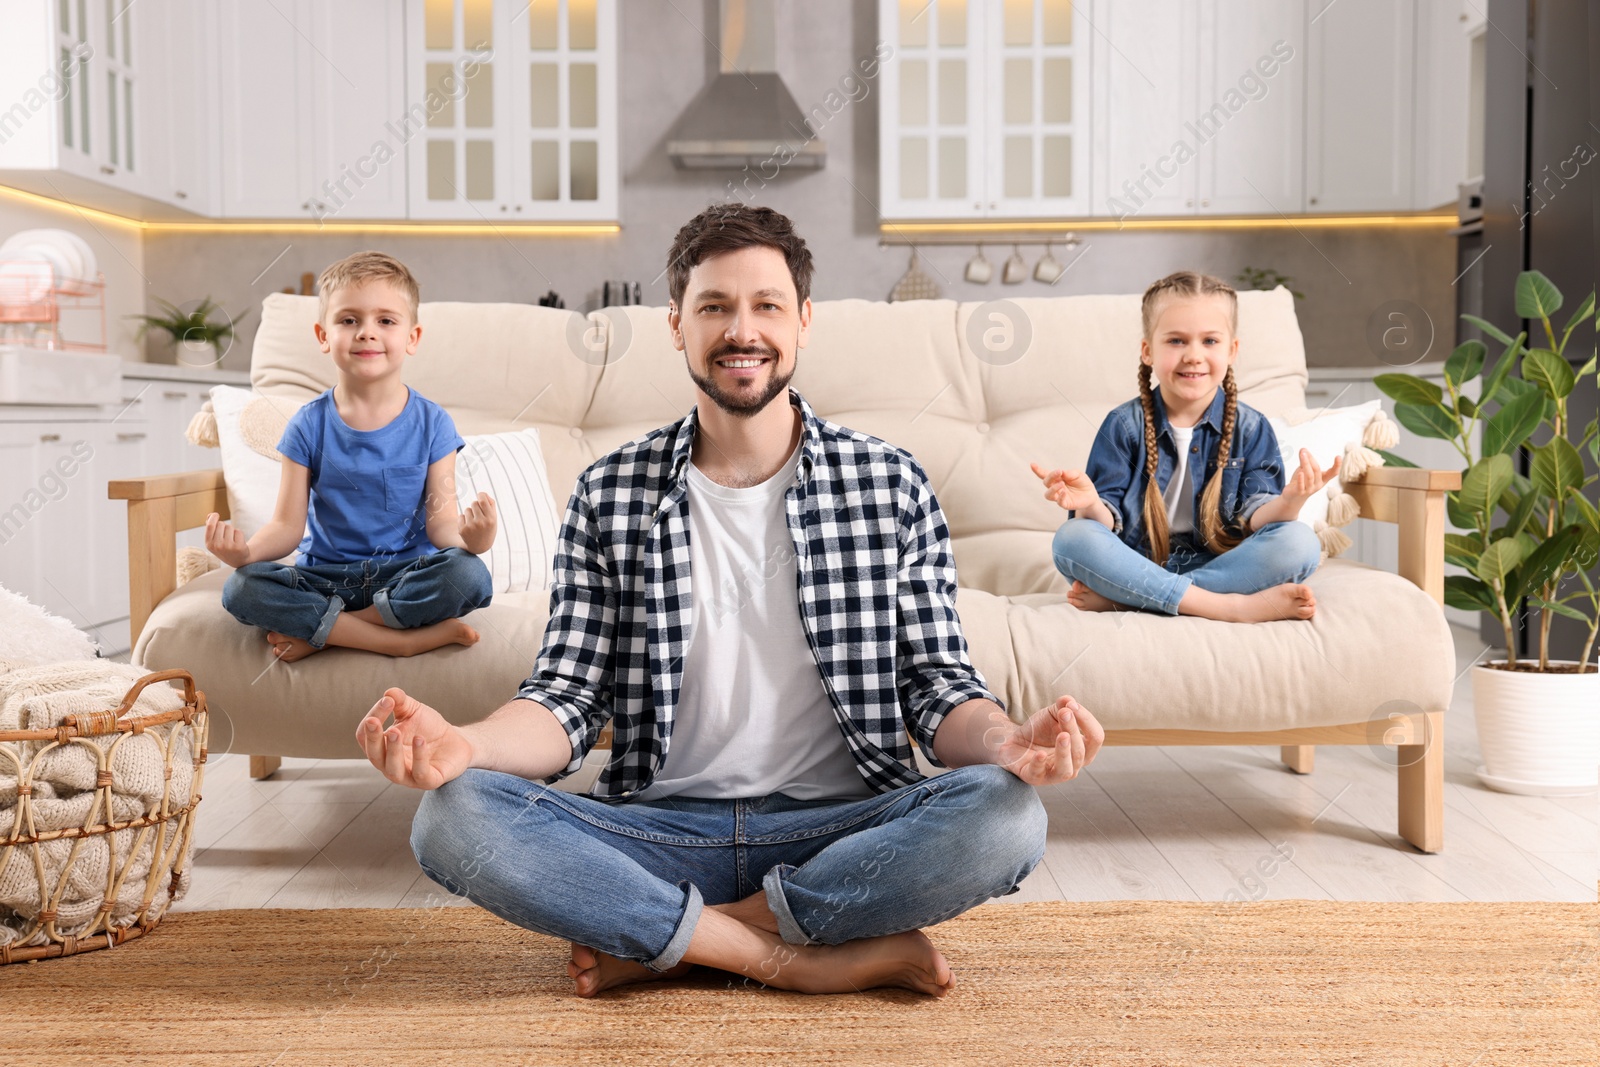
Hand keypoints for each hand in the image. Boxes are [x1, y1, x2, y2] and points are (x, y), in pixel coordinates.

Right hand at [205, 512, 250, 567]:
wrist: (239, 560)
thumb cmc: (225, 547)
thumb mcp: (214, 540)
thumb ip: (211, 528)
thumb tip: (210, 515)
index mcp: (209, 544)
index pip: (210, 525)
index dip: (213, 517)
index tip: (216, 514)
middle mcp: (217, 546)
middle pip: (221, 524)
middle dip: (224, 526)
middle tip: (226, 536)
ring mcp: (228, 547)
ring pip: (230, 527)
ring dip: (232, 531)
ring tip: (232, 540)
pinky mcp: (239, 547)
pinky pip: (238, 531)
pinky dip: (239, 534)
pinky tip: (238, 542)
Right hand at [356, 687, 473, 789]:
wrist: (455, 741)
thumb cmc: (428, 728)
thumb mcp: (413, 711)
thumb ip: (400, 702)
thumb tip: (389, 692)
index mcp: (381, 748)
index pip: (366, 736)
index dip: (373, 717)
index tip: (387, 700)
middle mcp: (389, 765)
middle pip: (374, 756)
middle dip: (373, 739)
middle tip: (374, 721)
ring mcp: (409, 776)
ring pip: (393, 770)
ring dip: (393, 751)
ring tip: (396, 731)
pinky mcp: (429, 781)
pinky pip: (420, 773)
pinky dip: (418, 757)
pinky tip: (420, 739)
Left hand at [459, 492, 497, 554]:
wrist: (480, 546)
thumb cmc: (488, 528)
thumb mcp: (494, 518)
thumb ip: (491, 504)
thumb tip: (483, 494)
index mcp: (491, 519)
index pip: (482, 500)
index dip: (481, 495)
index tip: (480, 495)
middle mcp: (481, 523)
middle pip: (474, 503)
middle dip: (476, 506)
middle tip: (479, 514)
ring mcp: (471, 526)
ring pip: (467, 509)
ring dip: (470, 513)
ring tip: (474, 522)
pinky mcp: (462, 530)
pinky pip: (461, 516)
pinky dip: (464, 519)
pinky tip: (468, 526)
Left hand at [987, 695, 1104, 784]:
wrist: (1015, 740)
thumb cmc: (1040, 730)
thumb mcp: (1052, 715)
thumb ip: (1062, 706)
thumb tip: (1070, 701)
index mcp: (1083, 749)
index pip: (1096, 738)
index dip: (1087, 721)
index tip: (1072, 705)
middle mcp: (1073, 765)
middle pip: (1081, 752)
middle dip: (1074, 731)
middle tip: (1064, 713)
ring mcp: (1054, 774)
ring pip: (1066, 770)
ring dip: (1064, 752)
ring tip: (1062, 735)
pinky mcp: (1035, 777)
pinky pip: (1039, 774)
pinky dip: (1039, 763)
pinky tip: (1039, 753)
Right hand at [1030, 462, 1098, 511]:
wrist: (1091, 494)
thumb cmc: (1082, 482)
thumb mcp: (1078, 474)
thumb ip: (1070, 473)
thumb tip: (1061, 472)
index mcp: (1057, 478)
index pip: (1045, 474)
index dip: (1038, 470)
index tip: (1032, 464)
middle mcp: (1055, 487)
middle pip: (1046, 482)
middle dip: (1050, 477)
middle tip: (1059, 472)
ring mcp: (1059, 496)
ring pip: (1048, 495)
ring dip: (1053, 489)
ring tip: (1062, 484)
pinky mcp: (1065, 504)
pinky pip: (1059, 502)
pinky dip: (1060, 497)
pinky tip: (1064, 492)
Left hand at [1283, 448, 1339, 507]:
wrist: (1293, 497)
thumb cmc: (1301, 481)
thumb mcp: (1304, 470)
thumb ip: (1305, 461)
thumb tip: (1303, 449)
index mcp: (1323, 479)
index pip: (1333, 473)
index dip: (1337, 466)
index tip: (1338, 456)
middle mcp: (1318, 484)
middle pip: (1316, 470)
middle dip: (1310, 459)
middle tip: (1304, 451)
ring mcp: (1309, 489)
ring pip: (1310, 476)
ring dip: (1306, 464)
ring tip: (1302, 455)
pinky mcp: (1300, 492)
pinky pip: (1301, 485)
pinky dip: (1301, 479)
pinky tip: (1300, 472)